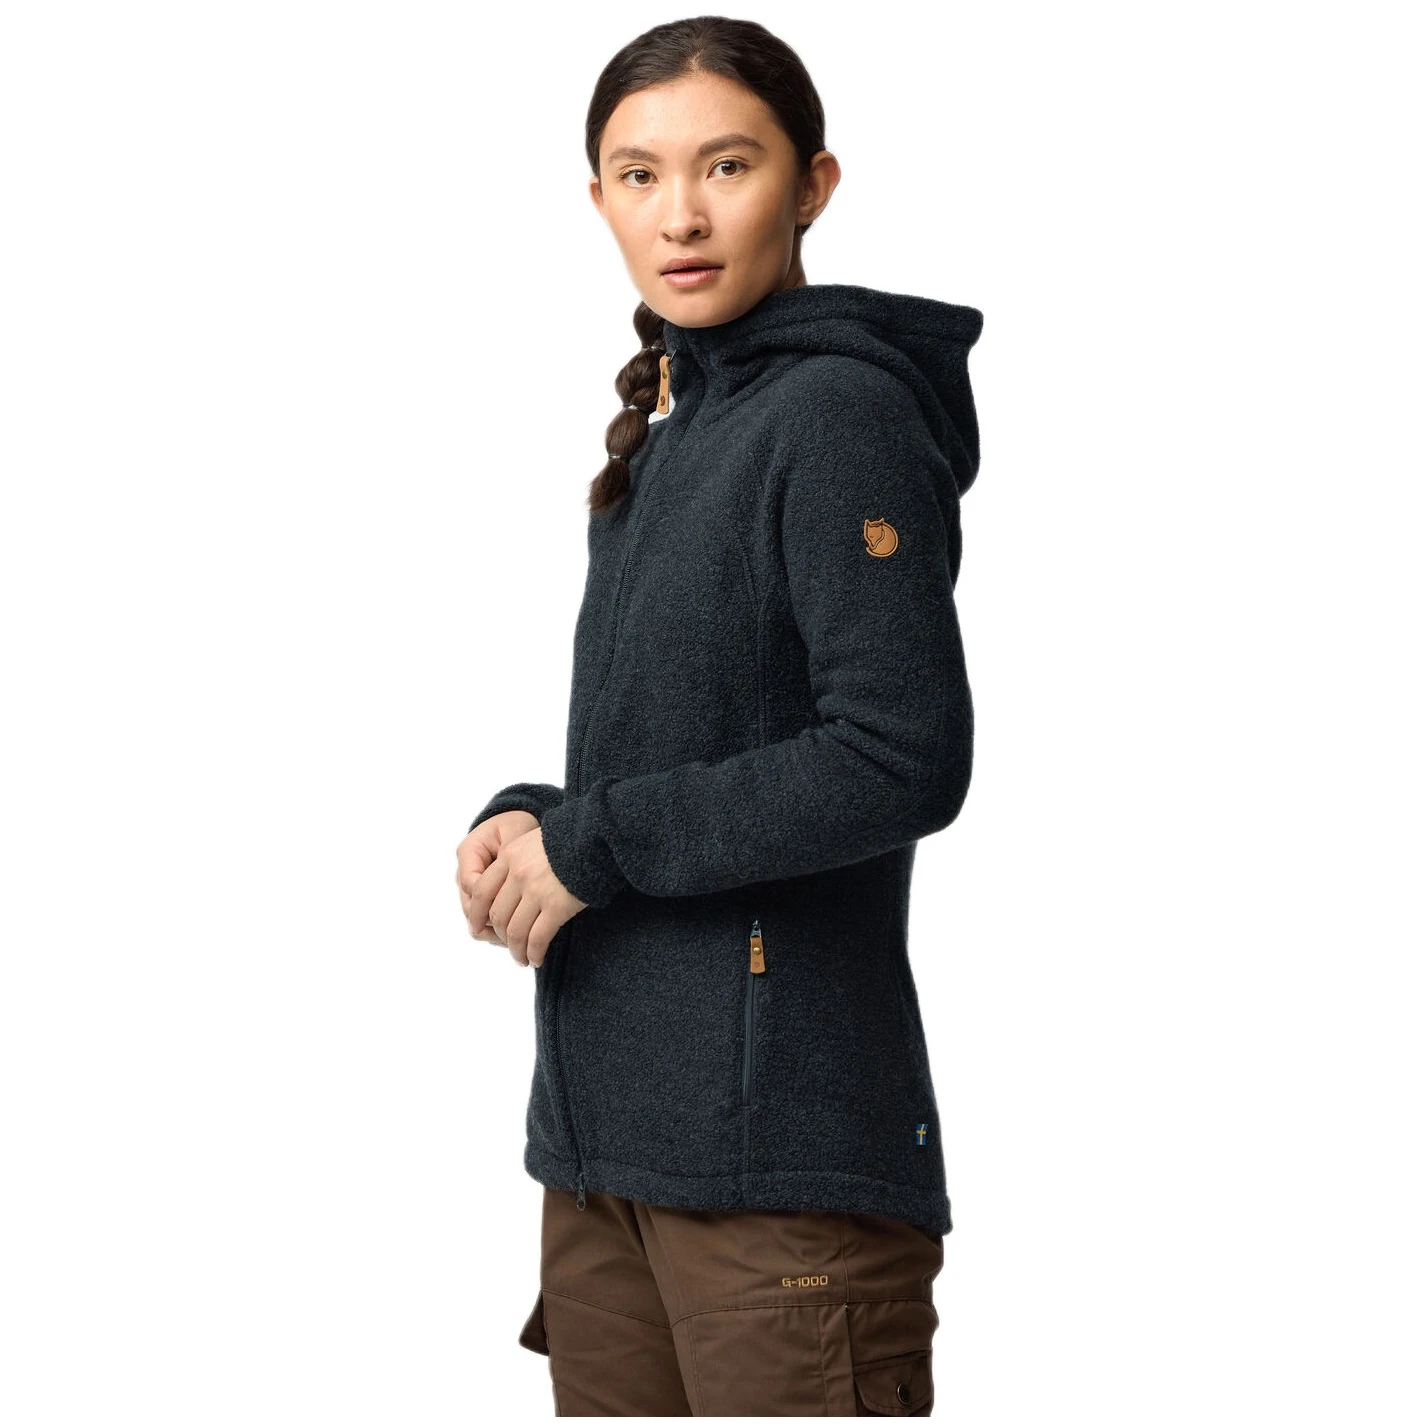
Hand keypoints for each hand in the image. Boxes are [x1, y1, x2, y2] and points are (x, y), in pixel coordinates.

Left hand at [457, 813, 586, 966]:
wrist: (596, 838)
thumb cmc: (569, 840)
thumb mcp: (533, 841)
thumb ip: (516, 860)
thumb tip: (507, 888)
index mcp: (509, 856)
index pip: (482, 891)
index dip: (477, 914)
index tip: (477, 928)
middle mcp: (518, 874)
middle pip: (498, 915)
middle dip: (501, 936)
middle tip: (509, 946)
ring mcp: (536, 891)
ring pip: (515, 931)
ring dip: (517, 950)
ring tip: (522, 959)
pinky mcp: (556, 906)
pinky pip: (537, 938)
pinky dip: (534, 953)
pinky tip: (536, 959)